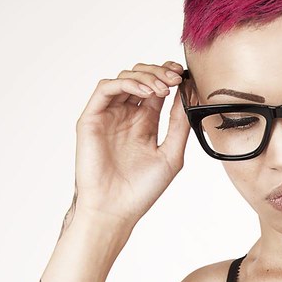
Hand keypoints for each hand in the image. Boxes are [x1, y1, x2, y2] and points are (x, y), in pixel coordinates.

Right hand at [71, 60, 189, 229]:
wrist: (116, 209)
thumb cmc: (142, 189)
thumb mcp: (171, 153)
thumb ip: (179, 124)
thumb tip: (190, 95)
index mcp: (144, 123)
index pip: (157, 89)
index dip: (169, 77)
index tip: (184, 75)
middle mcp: (126, 116)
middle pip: (141, 78)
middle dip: (160, 72)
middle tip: (175, 78)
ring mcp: (108, 115)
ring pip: (125, 78)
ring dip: (146, 76)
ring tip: (163, 87)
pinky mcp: (92, 118)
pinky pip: (106, 88)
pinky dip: (127, 83)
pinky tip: (145, 91)